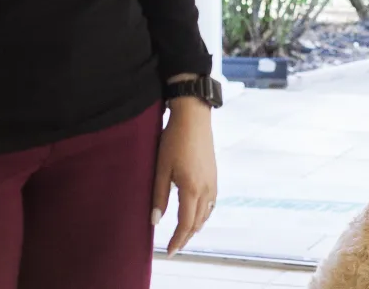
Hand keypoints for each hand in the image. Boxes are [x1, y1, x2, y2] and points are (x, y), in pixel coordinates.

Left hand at [153, 99, 217, 254]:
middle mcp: (206, 188)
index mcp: (191, 188)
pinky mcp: (214, 174)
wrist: (194, 117)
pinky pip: (211, 202)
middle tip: (175, 247)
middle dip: (186, 237)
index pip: (186, 223)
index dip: (177, 239)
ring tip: (184, 234)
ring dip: (196, 226)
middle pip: (198, 222)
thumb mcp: (161, 168)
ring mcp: (213, 181)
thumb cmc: (174, 140)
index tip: (170, 251)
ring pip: (207, 213)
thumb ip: (159, 196)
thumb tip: (155, 221)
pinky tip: (197, 213)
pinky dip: (204, 214)